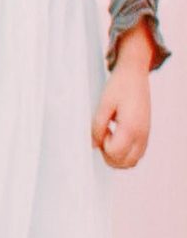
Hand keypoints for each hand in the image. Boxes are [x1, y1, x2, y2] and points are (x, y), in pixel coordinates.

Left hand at [95, 25, 156, 169]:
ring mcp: (146, 135)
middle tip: (101, 137)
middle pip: (125, 163)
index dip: (102, 146)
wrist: (135, 75)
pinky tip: (115, 136)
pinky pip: (137, 153)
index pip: (115, 153)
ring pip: (132, 161)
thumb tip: (91, 144)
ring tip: (107, 136)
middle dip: (109, 156)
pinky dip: (125, 152)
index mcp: (131, 128)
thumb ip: (97, 125)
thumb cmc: (119, 86)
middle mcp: (142, 135)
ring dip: (117, 156)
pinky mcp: (145, 133)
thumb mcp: (103, 104)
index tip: (98, 131)